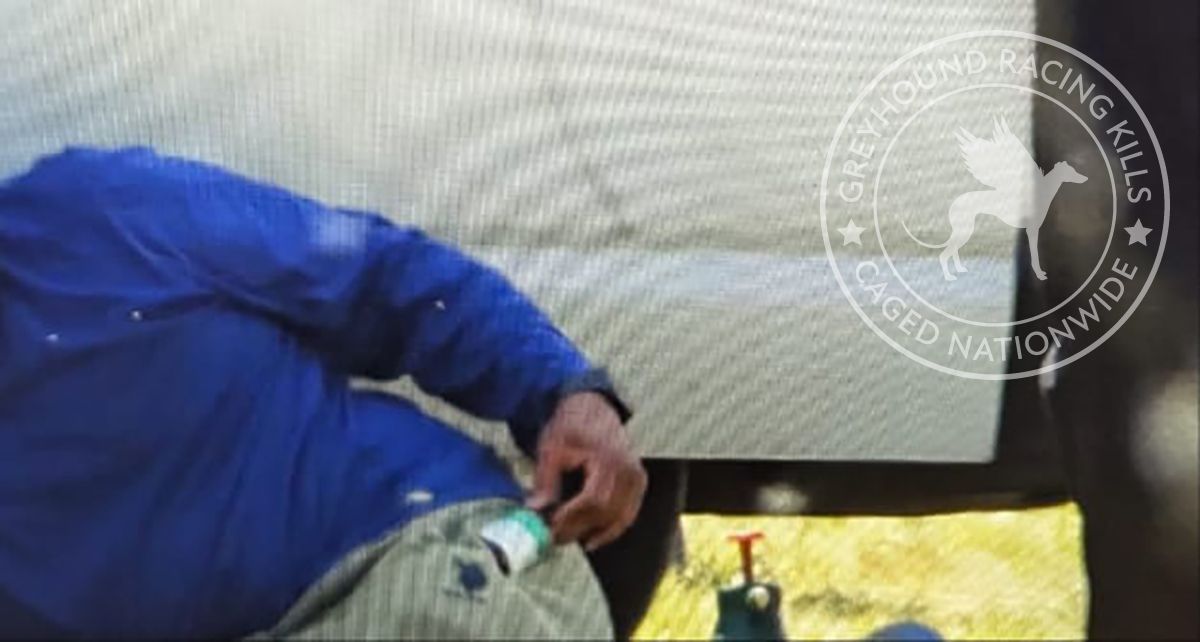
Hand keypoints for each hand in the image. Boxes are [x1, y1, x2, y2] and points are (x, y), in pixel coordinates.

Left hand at [526, 392, 646, 550]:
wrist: (593, 408)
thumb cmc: (570, 426)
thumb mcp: (551, 447)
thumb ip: (545, 479)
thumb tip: (535, 510)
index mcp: (607, 457)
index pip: (593, 498)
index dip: (572, 517)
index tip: (549, 528)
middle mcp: (628, 469)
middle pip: (606, 511)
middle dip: (579, 528)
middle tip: (553, 538)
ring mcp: (637, 477)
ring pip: (620, 517)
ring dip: (594, 533)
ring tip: (568, 538)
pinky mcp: (639, 483)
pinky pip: (628, 514)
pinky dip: (611, 530)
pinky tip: (591, 539)